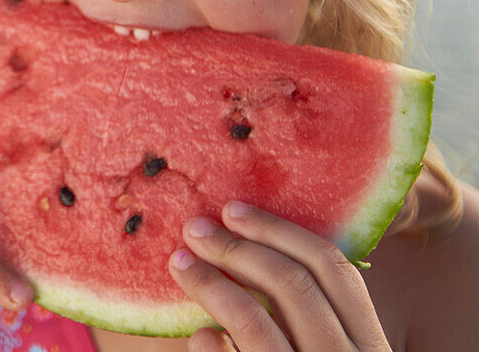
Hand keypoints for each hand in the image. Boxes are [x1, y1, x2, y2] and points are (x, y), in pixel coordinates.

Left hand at [169, 202, 391, 350]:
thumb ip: (309, 317)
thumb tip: (251, 244)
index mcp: (369, 348)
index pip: (335, 271)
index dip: (282, 232)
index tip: (234, 209)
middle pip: (294, 286)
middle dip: (239, 248)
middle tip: (195, 227)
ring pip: (255, 321)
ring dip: (211, 284)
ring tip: (178, 264)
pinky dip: (207, 344)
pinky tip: (197, 335)